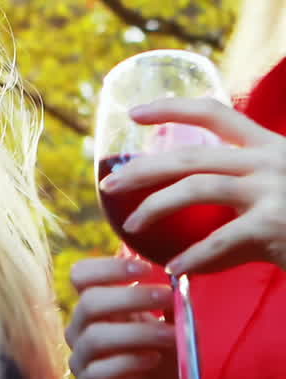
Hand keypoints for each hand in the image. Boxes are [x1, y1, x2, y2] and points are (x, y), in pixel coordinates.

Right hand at [66, 256, 174, 378]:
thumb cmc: (163, 363)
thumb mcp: (173, 329)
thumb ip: (173, 307)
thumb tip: (179, 283)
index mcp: (97, 307)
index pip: (81, 275)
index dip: (108, 266)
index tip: (147, 268)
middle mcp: (81, 330)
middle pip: (89, 302)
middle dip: (131, 296)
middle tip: (167, 296)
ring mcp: (81, 360)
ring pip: (94, 337)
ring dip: (138, 332)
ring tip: (170, 336)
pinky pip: (98, 371)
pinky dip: (129, 361)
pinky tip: (154, 359)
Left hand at [104, 96, 285, 274]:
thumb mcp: (280, 196)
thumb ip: (242, 204)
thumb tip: (188, 243)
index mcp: (269, 146)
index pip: (213, 111)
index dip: (171, 108)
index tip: (134, 114)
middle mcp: (269, 160)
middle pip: (190, 153)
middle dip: (143, 169)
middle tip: (109, 185)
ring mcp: (274, 191)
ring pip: (197, 187)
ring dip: (157, 207)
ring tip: (132, 227)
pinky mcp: (276, 227)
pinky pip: (221, 241)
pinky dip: (194, 258)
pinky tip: (175, 271)